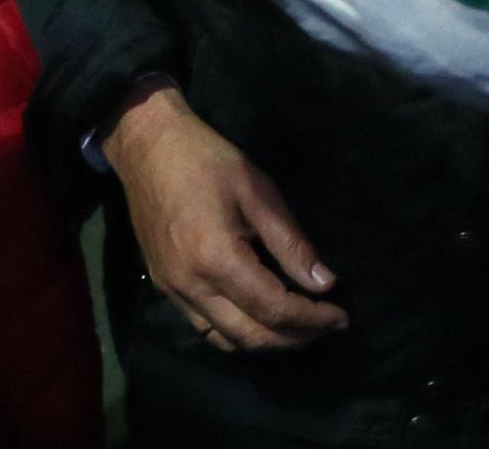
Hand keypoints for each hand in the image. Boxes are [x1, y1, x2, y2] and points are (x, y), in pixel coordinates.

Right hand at [104, 84, 344, 352]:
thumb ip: (290, 242)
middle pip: (251, 336)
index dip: (312, 318)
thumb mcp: (257, 190)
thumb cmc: (206, 158)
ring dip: (265, 342)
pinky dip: (236, 333)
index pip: (274, 309)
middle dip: (294, 338)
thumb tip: (324, 283)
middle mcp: (192, 285)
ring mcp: (173, 290)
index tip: (341, 316)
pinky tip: (257, 317)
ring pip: (226, 340)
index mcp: (217, 258)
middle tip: (325, 326)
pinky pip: (204, 327)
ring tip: (297, 328)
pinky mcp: (164, 286)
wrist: (147, 145)